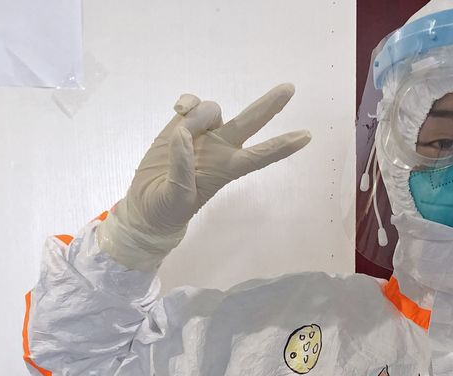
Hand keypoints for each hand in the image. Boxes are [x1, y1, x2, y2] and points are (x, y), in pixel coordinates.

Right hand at [97, 84, 310, 269]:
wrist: (145, 205)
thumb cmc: (167, 209)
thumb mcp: (176, 199)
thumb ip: (181, 169)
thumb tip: (183, 135)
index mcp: (226, 170)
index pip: (260, 156)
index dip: (282, 146)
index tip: (307, 137)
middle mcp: (220, 148)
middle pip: (250, 122)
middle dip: (270, 105)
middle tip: (290, 88)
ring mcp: (203, 134)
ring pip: (213, 109)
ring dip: (198, 116)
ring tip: (179, 132)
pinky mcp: (182, 125)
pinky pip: (192, 103)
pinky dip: (187, 102)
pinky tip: (178, 109)